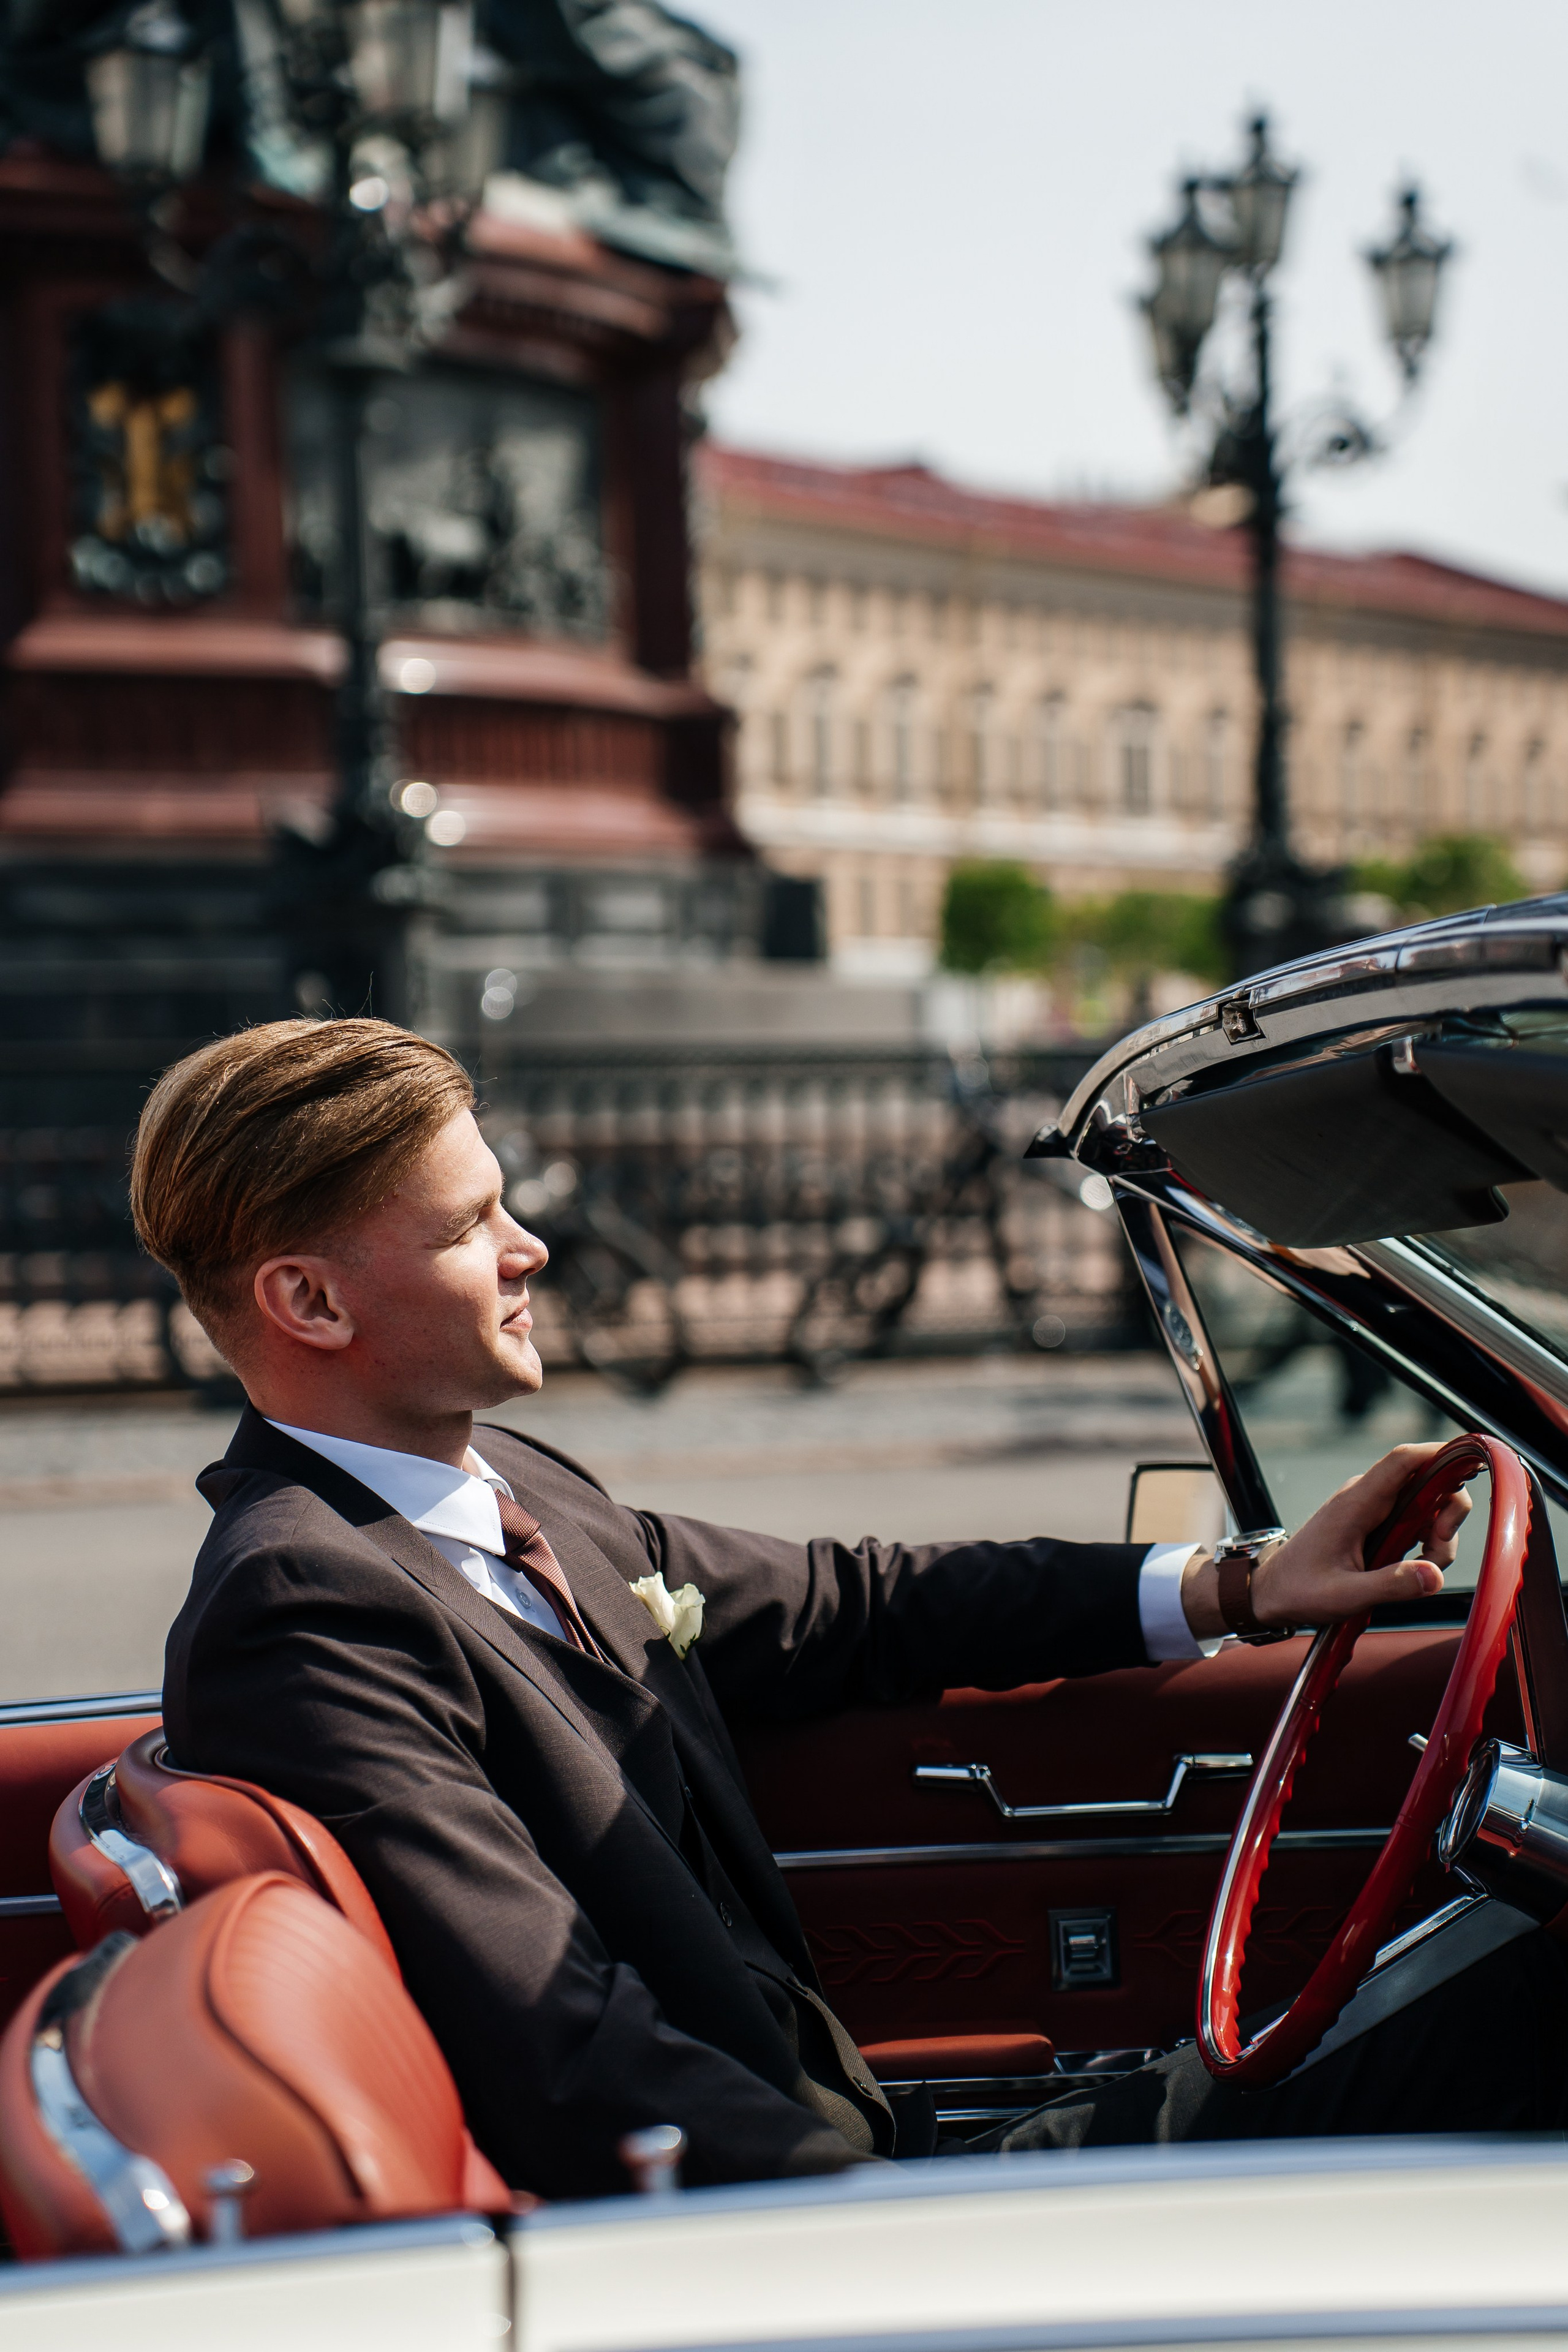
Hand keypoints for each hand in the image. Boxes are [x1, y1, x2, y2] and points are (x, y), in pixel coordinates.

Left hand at [1180, 1442, 1471, 1641]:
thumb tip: (1434, 1576)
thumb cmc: (1300, 1589)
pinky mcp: (1377, 1523)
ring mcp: (1373, 1508)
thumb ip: (1390, 1585)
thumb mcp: (1345, 1595)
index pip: (1403, 1459)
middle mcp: (1368, 1497)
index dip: (1440, 1453)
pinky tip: (1412, 1569)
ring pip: (1427, 1503)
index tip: (1472, 1465)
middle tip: (1436, 1550)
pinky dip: (1427, 1542)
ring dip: (1439, 1533)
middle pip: (1427, 1480)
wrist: (1271, 1591)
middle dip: (1448, 1511)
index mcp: (1357, 1502)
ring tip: (1421, 1568)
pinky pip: (1416, 1521)